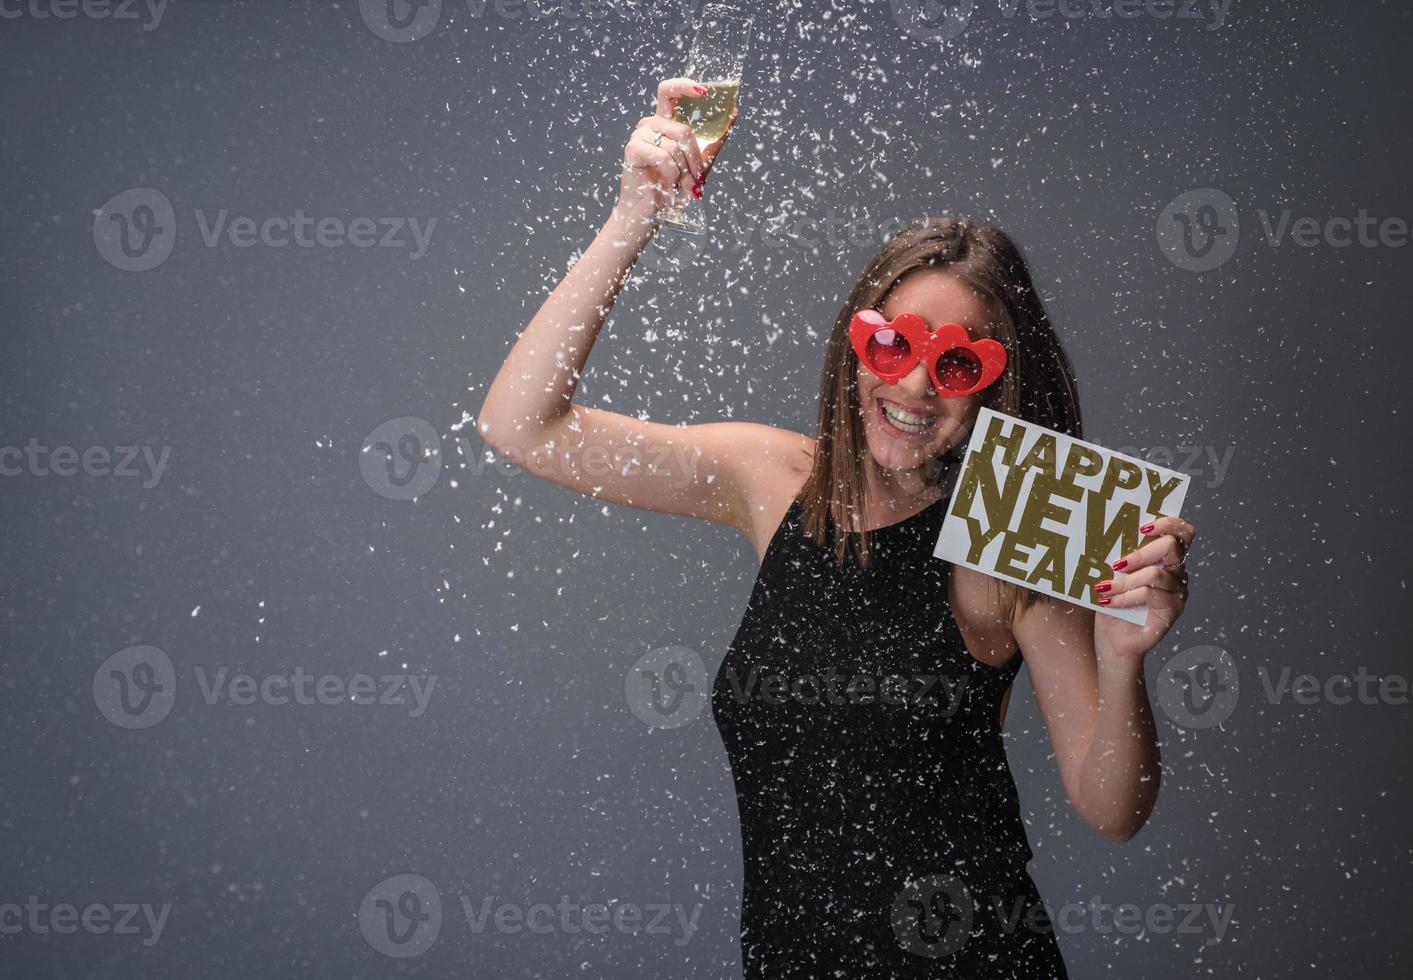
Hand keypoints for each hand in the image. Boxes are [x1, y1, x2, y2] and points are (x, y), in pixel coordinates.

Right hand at [613, 78, 709, 227]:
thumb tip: (734, 111)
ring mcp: (640, 135)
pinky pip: (664, 157)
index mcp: (665, 122)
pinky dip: (671, 176)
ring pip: (676, 145)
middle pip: (684, 129)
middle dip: (695, 158)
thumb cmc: (674, 184)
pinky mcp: (634, 148)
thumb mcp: (701, 160)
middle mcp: (651, 124)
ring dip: (683, 171)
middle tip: (696, 177)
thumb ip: (716, 137)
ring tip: (678, 185)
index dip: (685, 85)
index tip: (704, 91)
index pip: (670, 91)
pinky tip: (667, 186)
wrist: (654, 210)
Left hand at [1091, 515, 1195, 662]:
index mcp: (1166, 558)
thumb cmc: (1112, 601)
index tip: (1141, 527)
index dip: (1168, 524)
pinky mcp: (1172, 610)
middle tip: (1116, 564)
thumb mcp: (1111, 575)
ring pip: (1156, 574)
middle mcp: (1177, 572)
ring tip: (1104, 588)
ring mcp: (1178, 592)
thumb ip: (1117, 554)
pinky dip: (1125, 596)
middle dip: (1140, 553)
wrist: (1113, 640)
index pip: (1183, 532)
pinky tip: (1108, 602)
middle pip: (1171, 547)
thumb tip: (1101, 532)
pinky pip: (1150, 594)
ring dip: (1125, 580)